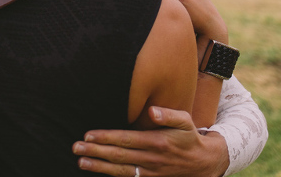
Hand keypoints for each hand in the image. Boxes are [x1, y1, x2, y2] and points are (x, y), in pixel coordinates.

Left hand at [73, 107, 229, 176]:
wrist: (203, 164)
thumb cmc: (190, 138)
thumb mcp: (185, 122)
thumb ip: (169, 114)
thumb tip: (153, 111)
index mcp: (156, 142)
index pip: (126, 139)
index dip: (106, 137)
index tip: (89, 134)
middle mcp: (151, 159)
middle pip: (118, 156)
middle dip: (96, 151)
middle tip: (76, 147)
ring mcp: (149, 173)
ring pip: (120, 171)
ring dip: (99, 166)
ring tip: (81, 161)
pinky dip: (112, 176)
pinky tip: (97, 171)